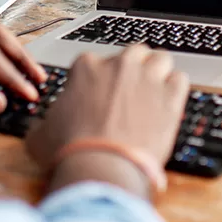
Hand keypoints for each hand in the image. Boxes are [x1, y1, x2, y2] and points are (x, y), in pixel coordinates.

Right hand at [26, 45, 188, 178]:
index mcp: (86, 67)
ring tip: (154, 93)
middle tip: (130, 93)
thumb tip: (41, 126)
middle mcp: (119, 65)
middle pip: (133, 53)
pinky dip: (175, 90)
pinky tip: (169, 104)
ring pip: (161, 59)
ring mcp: (147, 77)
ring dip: (158, 73)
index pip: (97, 62)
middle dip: (133, 69)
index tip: (101, 97)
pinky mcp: (170, 96)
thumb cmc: (69, 151)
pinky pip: (180, 79)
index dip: (100, 80)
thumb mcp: (40, 134)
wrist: (100, 168)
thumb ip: (43, 122)